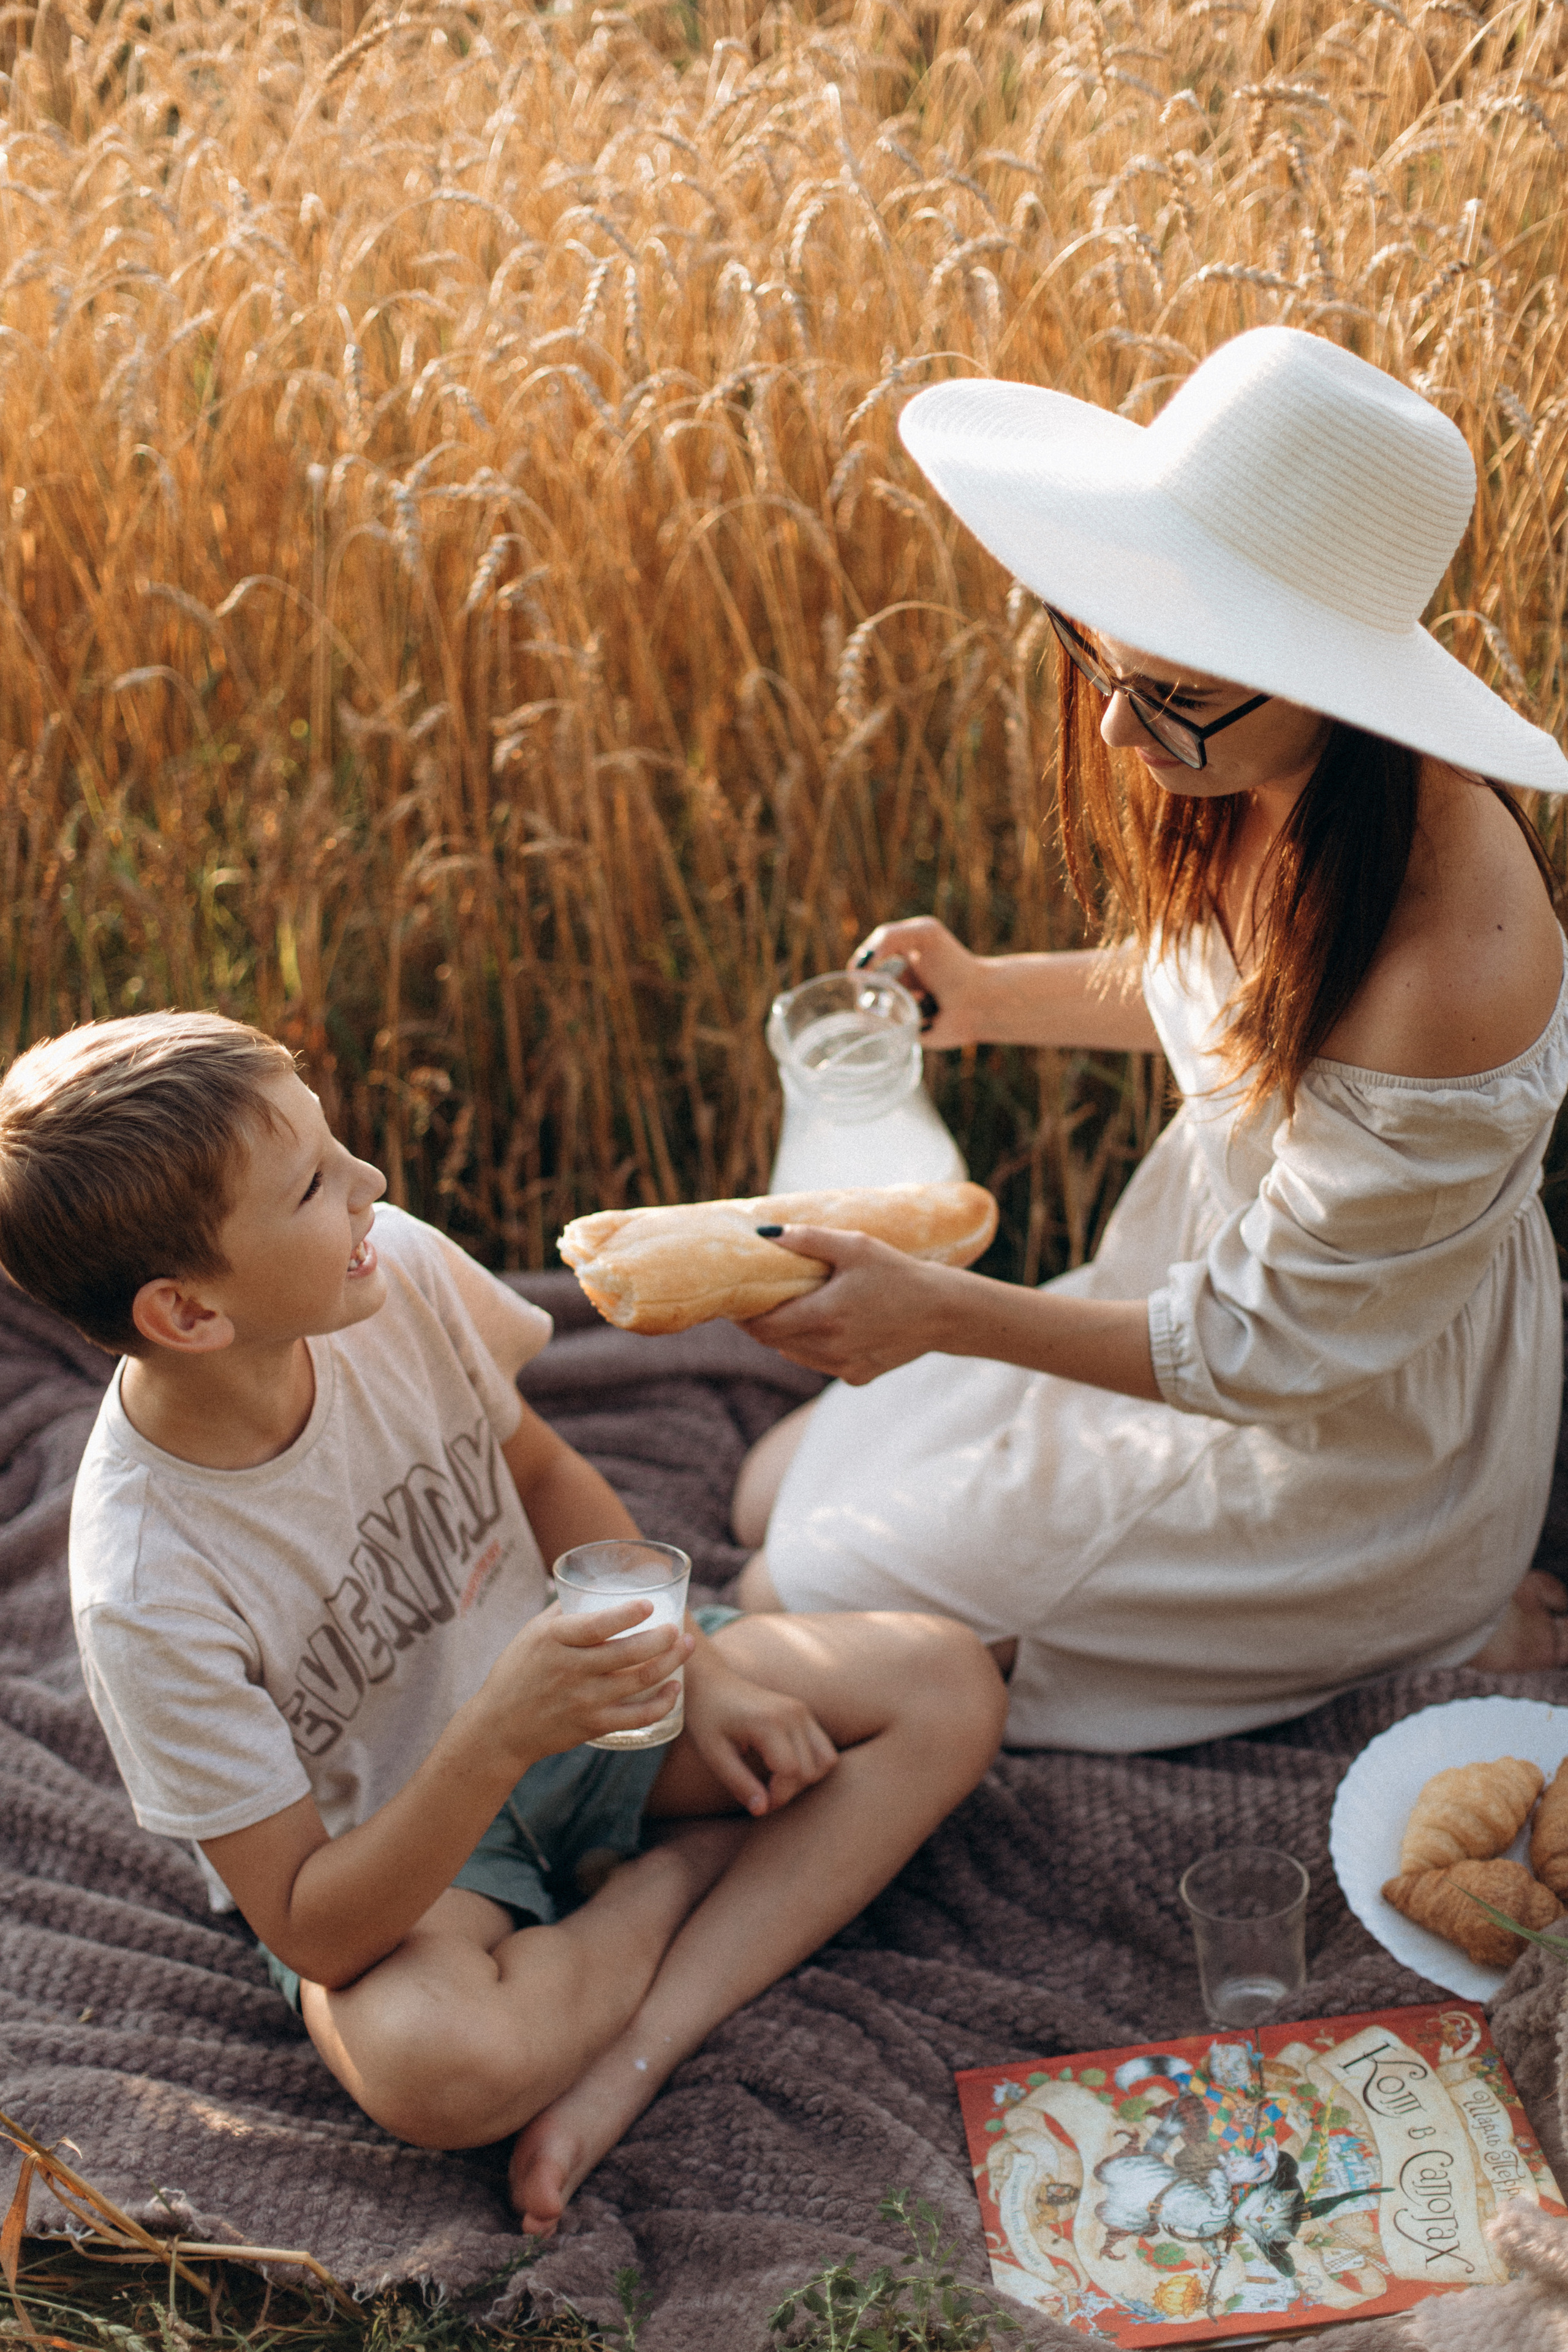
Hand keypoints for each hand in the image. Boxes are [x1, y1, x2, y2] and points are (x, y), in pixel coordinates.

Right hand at [478, 1600, 693, 1767]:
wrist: (498, 1728)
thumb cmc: (517, 1672)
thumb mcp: (531, 1633)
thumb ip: (564, 1611)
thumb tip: (593, 1585)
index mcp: (553, 1640)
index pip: (595, 1626)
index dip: (625, 1615)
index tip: (648, 1605)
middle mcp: (570, 1669)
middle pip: (627, 1653)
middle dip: (661, 1638)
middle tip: (678, 1627)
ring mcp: (583, 1700)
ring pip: (638, 1680)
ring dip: (670, 1663)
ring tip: (686, 1647)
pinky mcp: (592, 1726)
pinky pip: (636, 1716)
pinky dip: (661, 1702)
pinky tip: (675, 1688)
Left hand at [682, 1643, 837, 1815]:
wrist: (710, 1683)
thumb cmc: (707, 1718)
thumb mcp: (715, 1754)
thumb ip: (740, 1783)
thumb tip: (762, 1810)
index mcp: (769, 1721)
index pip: (791, 1772)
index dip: (778, 1796)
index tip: (758, 1803)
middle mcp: (792, 1713)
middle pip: (809, 1770)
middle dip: (789, 1791)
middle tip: (762, 1794)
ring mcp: (801, 1710)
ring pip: (826, 1760)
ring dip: (805, 1779)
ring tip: (775, 1781)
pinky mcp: (804, 1712)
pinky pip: (824, 1749)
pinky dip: (811, 1765)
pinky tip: (783, 1768)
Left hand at [743, 1226, 957, 1382]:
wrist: (943, 1312)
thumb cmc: (898, 1272)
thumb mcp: (855, 1246)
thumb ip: (808, 1239)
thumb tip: (765, 1233)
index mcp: (824, 1316)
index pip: (763, 1326)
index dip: (743, 1316)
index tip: (736, 1300)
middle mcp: (829, 1348)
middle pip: (774, 1341)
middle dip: (761, 1323)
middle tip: (757, 1301)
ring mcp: (843, 1366)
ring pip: (795, 1354)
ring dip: (786, 1335)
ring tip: (792, 1309)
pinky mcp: (857, 1376)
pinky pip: (819, 1363)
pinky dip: (813, 1346)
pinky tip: (828, 1325)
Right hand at [850, 917, 990, 1047]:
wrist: (979, 999)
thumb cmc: (954, 964)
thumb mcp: (923, 935)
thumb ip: (886, 938)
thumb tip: (856, 971)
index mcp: (895, 962)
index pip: (862, 964)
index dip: (866, 966)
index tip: (874, 966)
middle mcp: (895, 987)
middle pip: (863, 989)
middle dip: (882, 986)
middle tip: (910, 983)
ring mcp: (899, 1012)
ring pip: (872, 1012)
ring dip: (900, 1002)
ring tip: (926, 998)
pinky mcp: (905, 1033)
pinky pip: (888, 1030)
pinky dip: (907, 1019)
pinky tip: (930, 1014)